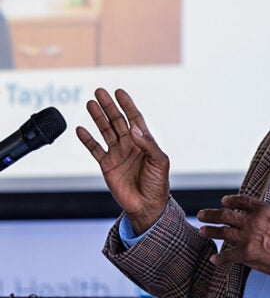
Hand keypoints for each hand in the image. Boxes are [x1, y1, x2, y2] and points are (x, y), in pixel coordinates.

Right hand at [76, 88, 169, 233]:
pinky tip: (81, 129)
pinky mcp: (107, 165)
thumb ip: (148, 145)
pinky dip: (88, 139)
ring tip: (90, 103)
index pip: (135, 118)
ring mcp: (118, 154)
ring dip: (98, 118)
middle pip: (117, 121)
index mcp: (144, 142)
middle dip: (109, 106)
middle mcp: (130, 145)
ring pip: (105, 131)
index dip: (127, 105)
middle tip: (99, 92)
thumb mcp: (160, 162)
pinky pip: (95, 149)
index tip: (119, 92)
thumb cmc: (158, 184)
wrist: (147, 205)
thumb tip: (134, 129)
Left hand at [197, 191, 269, 276]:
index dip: (231, 200)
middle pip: (226, 215)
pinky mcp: (245, 254)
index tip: (223, 201)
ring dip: (210, 231)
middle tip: (202, 215)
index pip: (242, 201)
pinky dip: (219, 258)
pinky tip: (214, 260)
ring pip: (222, 232)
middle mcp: (252, 221)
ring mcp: (247, 238)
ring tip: (202, 231)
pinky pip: (227, 256)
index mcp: (265, 210)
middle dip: (211, 214)